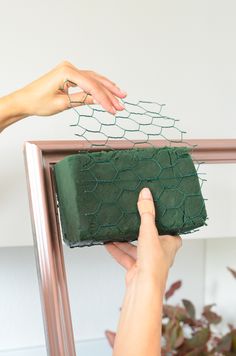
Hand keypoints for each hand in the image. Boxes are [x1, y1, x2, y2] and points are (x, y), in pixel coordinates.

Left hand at [18, 61, 126, 115]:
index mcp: (66, 72)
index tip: (113, 109)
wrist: (25, 100)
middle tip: (122, 104)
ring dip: (107, 90)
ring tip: (121, 97)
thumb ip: (83, 100)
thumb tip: (99, 101)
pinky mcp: (69, 75)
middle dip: (110, 94)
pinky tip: (109, 90)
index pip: (91, 86)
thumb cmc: (38, 102)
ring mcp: (69, 70)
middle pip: (95, 81)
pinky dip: (98, 87)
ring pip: (94, 79)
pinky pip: (88, 80)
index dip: (104, 99)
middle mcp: (69, 68)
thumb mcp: (63, 104)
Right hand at [105, 187, 181, 348]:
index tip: (152, 210)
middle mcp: (161, 252)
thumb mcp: (149, 231)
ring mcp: (148, 261)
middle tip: (131, 217)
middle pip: (149, 236)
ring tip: (114, 230)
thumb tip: (146, 194)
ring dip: (124, 240)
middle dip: (138, 229)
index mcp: (171, 243)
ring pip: (135, 246)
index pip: (168, 228)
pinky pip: (126, 256)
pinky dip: (117, 250)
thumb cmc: (154, 263)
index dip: (161, 219)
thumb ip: (146, 212)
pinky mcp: (136, 268)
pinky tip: (108, 243)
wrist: (143, 288)